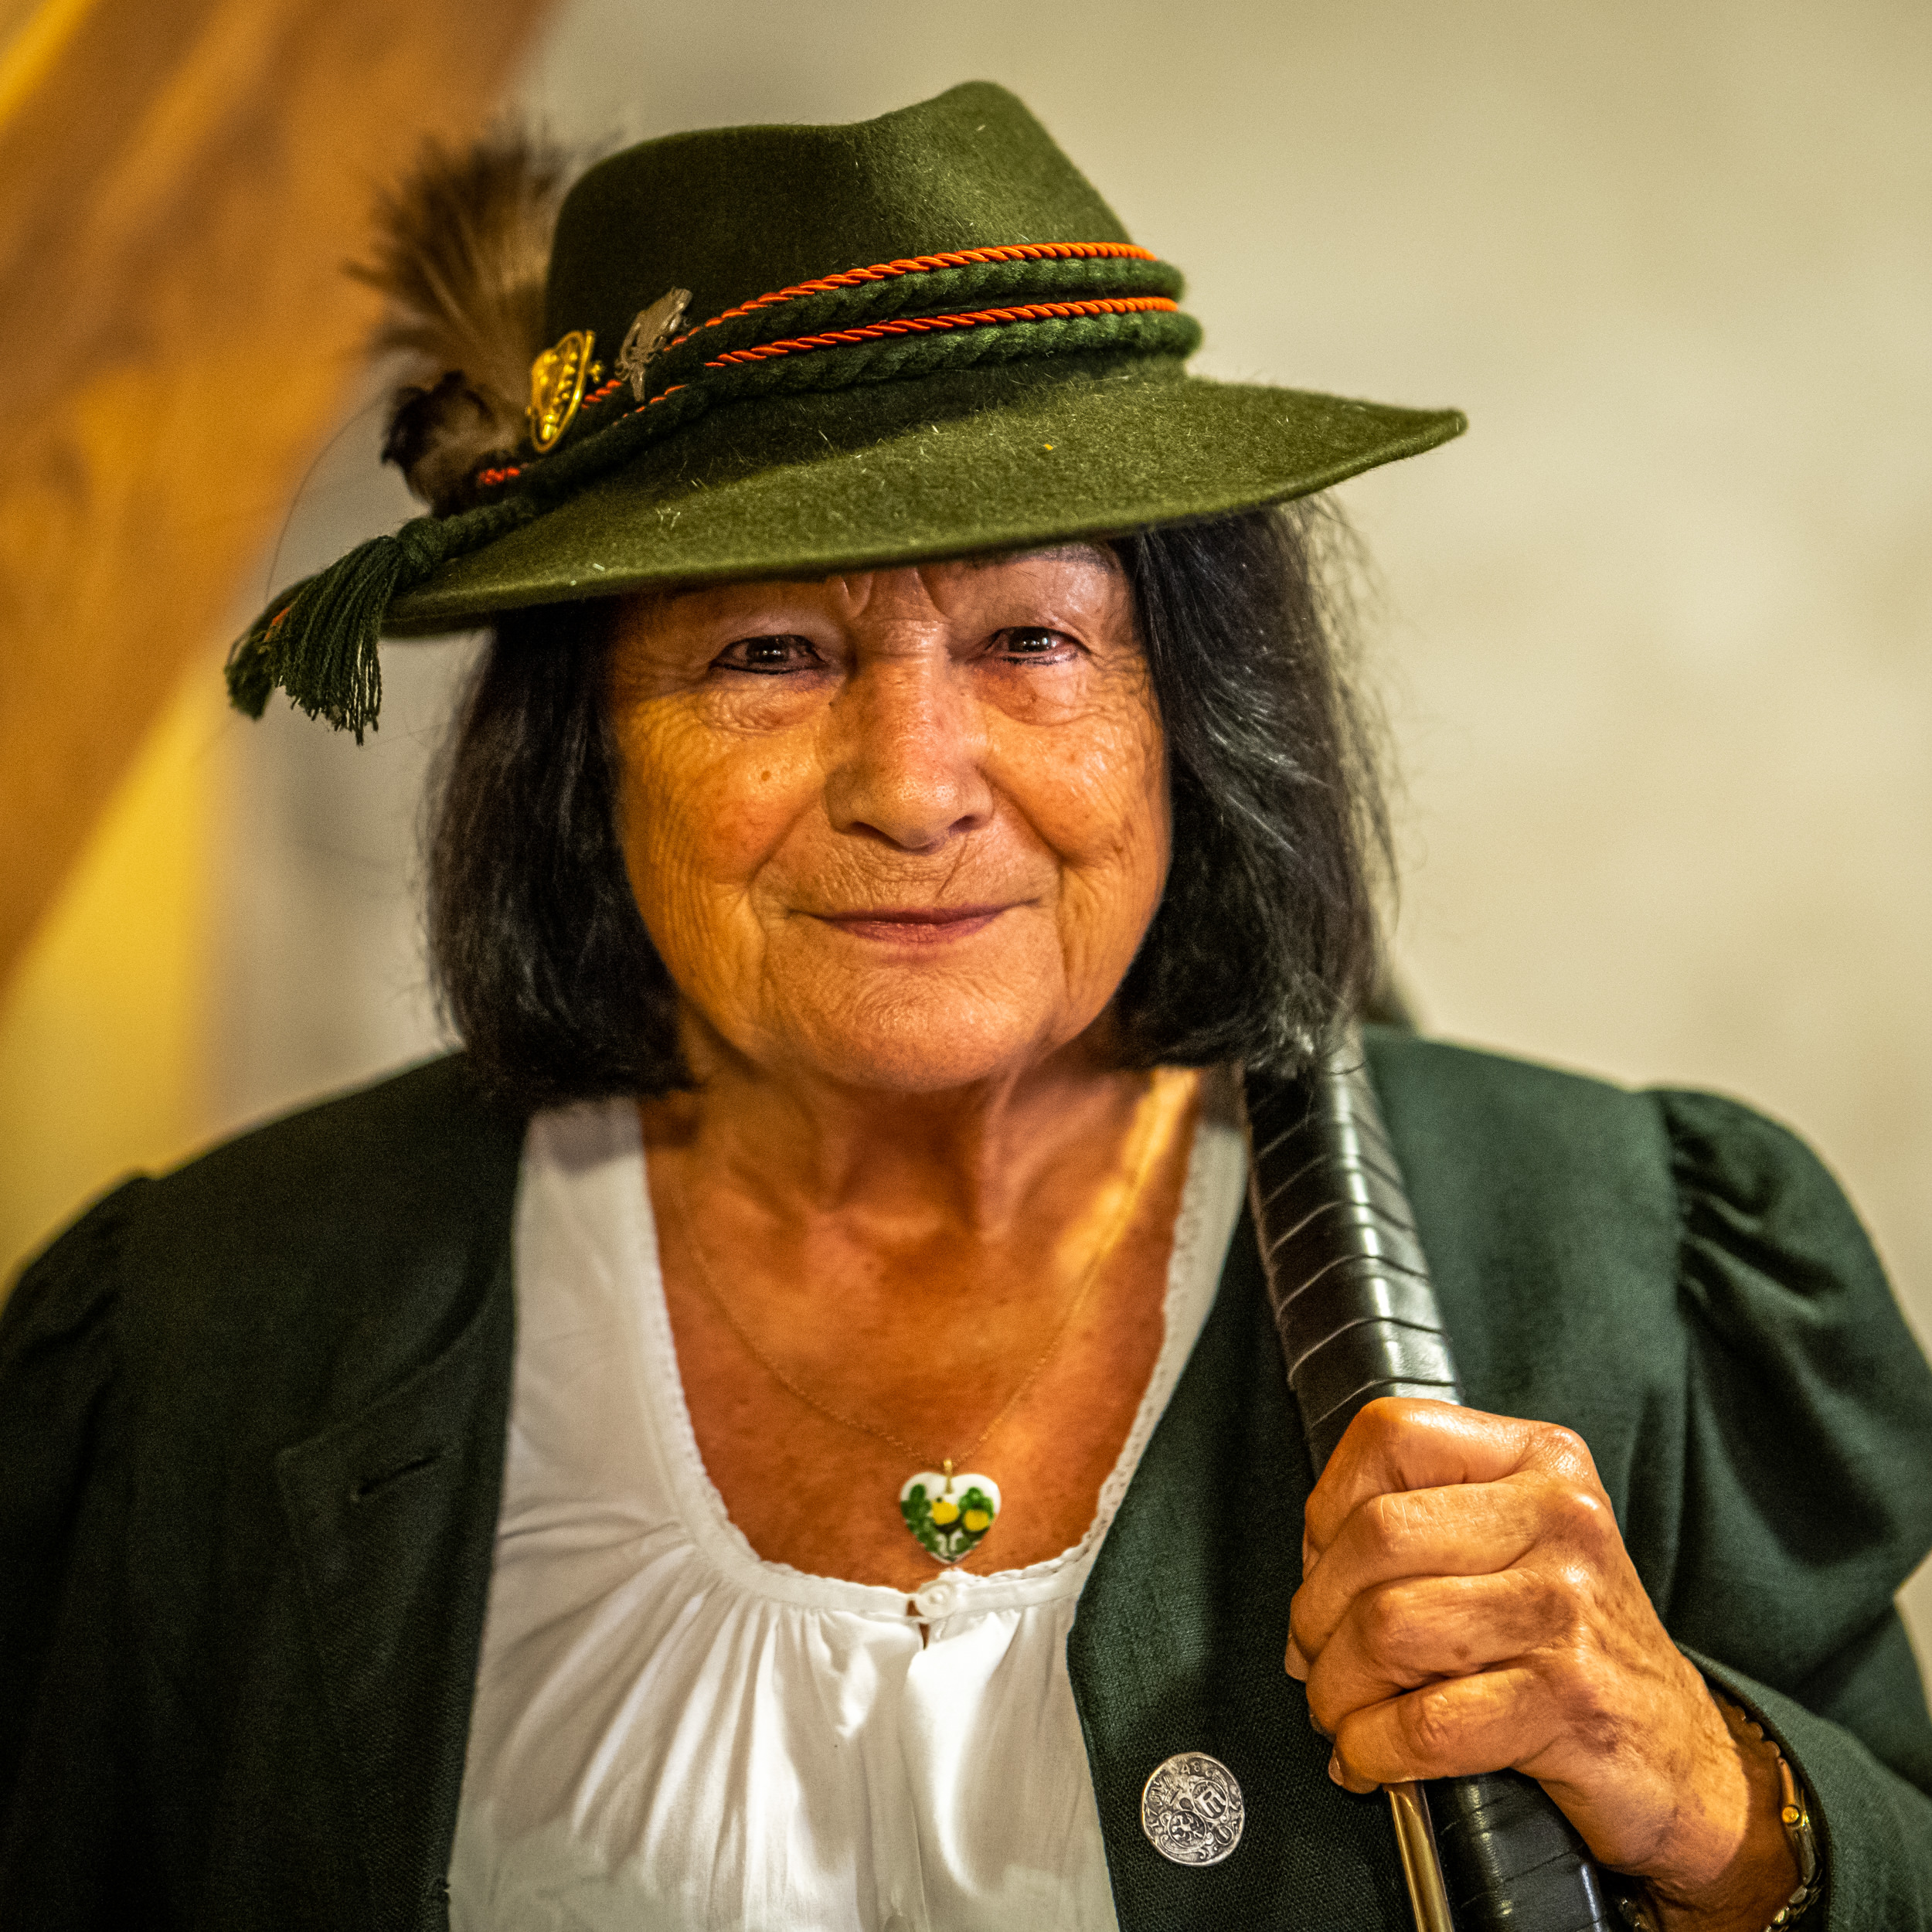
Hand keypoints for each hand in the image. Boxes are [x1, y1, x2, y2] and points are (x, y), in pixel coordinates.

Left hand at [1284, 1400, 1799, 1929]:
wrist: (1683, 1762)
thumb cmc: (1574, 1648)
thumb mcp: (1514, 1548)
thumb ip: (1423, 1522)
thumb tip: (1309, 1570)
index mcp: (1538, 1460)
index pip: (1391, 1436)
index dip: (1328, 1507)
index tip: (1321, 1567)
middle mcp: (1559, 1516)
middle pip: (1375, 1535)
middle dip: (1318, 1611)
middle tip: (1315, 1659)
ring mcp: (1567, 1606)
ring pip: (1388, 1627)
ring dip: (1338, 1688)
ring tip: (1341, 1712)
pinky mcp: (1569, 1698)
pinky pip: (1426, 1721)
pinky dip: (1374, 1749)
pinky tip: (1370, 1759)